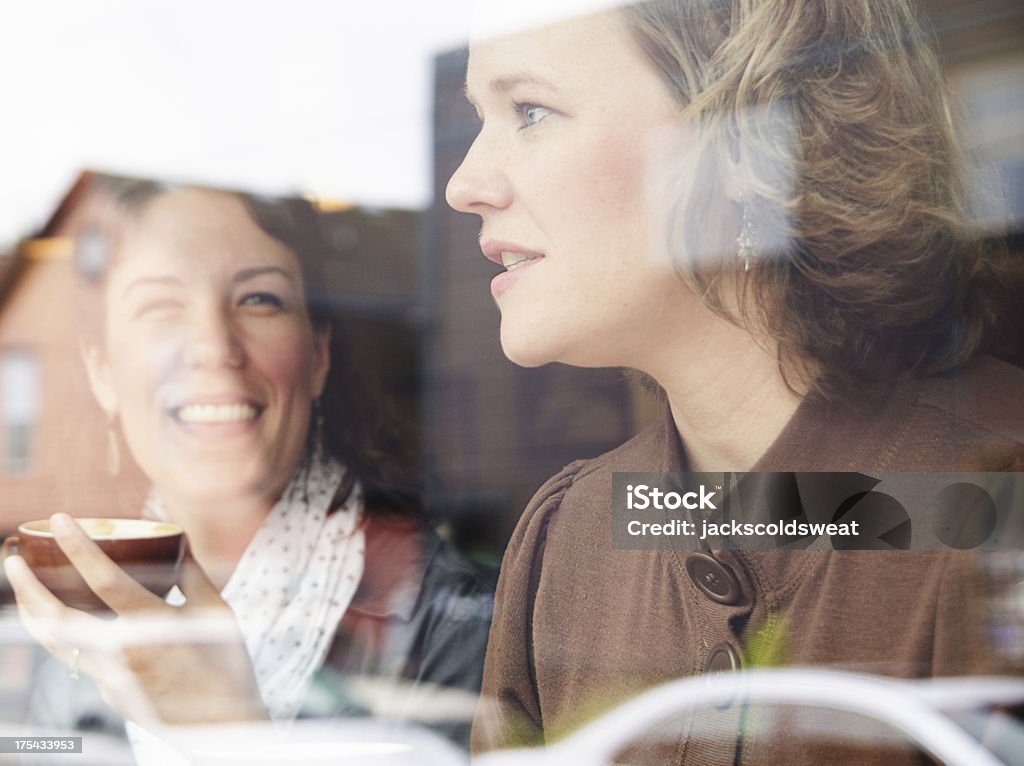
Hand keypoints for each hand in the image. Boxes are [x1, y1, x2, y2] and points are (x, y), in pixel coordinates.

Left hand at [3, 513, 266, 725]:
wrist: (224, 726)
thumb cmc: (228, 665)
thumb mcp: (217, 612)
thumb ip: (193, 575)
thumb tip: (179, 541)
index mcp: (153, 627)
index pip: (105, 579)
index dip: (79, 546)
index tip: (61, 519)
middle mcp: (123, 654)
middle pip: (57, 619)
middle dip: (27, 588)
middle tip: (12, 559)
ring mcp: (111, 679)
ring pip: (56, 643)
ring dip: (33, 613)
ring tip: (23, 589)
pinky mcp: (110, 693)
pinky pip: (82, 659)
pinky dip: (69, 636)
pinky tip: (73, 620)